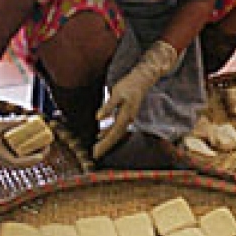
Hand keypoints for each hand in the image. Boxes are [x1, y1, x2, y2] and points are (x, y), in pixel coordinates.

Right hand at [0, 97, 45, 167]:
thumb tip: (26, 119)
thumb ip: (11, 122)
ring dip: (34, 154)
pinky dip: (29, 150)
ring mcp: (3, 155)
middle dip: (37, 157)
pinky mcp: (5, 151)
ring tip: (46, 144)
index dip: (30, 161)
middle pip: (22, 163)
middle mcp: (1, 158)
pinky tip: (37, 143)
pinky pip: (19, 153)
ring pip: (22, 159)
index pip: (17, 163)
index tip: (41, 156)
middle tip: (48, 147)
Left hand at [93, 40, 178, 158]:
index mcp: (125, 116)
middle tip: (94, 155)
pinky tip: (100, 135)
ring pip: (115, 133)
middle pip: (115, 137)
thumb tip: (98, 118)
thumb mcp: (117, 93)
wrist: (142, 79)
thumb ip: (108, 106)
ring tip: (96, 148)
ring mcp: (127, 118)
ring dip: (106, 141)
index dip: (104, 144)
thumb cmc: (129, 85)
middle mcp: (127, 120)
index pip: (113, 134)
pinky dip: (108, 132)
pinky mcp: (125, 115)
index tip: (96, 152)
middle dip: (104, 146)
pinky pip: (116, 127)